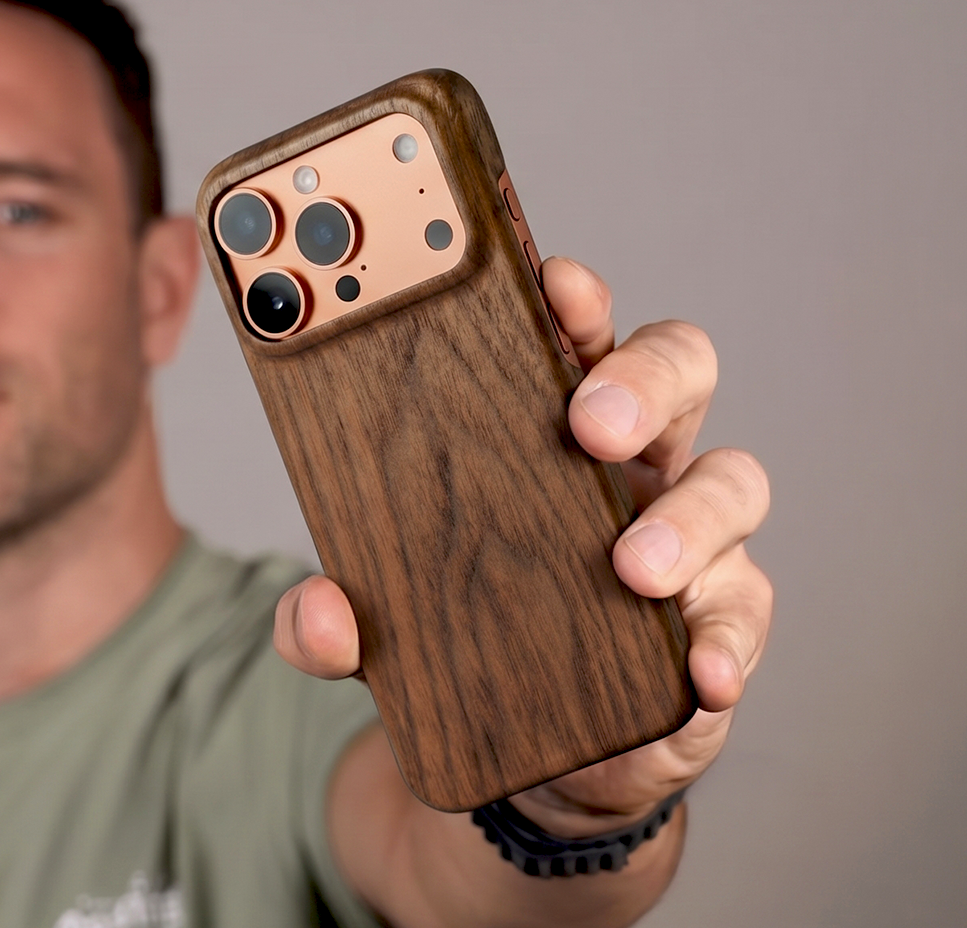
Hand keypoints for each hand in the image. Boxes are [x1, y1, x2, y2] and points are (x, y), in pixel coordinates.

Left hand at [273, 256, 773, 835]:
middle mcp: (634, 461)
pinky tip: (700, 672)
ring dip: (687, 518)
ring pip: (731, 485)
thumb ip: (326, 620)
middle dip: (641, 382)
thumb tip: (318, 615)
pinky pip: (743, 617)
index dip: (574, 296)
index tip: (553, 282)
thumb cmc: (465, 641)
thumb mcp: (376, 629)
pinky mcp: (719, 627)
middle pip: (676, 371)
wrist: (530, 757)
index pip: (576, 329)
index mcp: (549, 424)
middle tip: (589, 424)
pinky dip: (727, 643)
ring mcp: (692, 538)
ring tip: (634, 567)